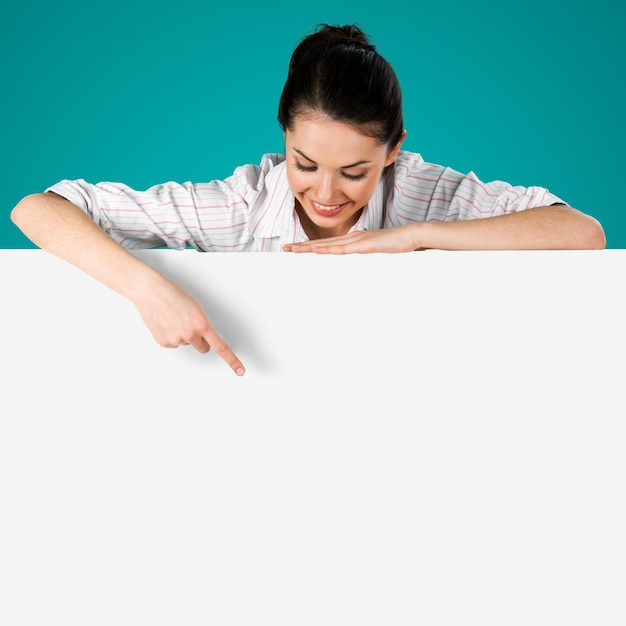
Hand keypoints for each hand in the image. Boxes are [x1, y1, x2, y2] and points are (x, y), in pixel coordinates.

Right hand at [133, 275, 244, 375]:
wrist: (150, 292)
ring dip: (183, 335)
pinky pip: (174, 344)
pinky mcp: (164, 342)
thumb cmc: (173, 295)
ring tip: (174, 319)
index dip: (232, 361)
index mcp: (202, 324)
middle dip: (200, 341)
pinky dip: (171, 336)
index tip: (240, 371)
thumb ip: (204, 324)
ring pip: (186, 344)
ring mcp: (176, 340)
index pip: (221, 347)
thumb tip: (206, 338)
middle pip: (203, 348)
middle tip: (191, 326)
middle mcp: (190, 334)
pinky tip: (166, 323)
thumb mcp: (197, 307)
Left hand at [283, 225, 419, 253]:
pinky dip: (328, 250)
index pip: (327, 244)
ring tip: (294, 250)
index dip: (310, 246)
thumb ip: (362, 252)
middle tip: (285, 249)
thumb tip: (354, 256)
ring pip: (328, 245)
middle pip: (322, 243)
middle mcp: (351, 237)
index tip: (296, 249)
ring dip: (309, 248)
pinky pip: (342, 249)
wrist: (410, 235)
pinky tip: (316, 251)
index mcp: (352, 239)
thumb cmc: (395, 244)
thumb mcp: (374, 250)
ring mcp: (356, 240)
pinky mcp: (364, 245)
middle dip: (303, 246)